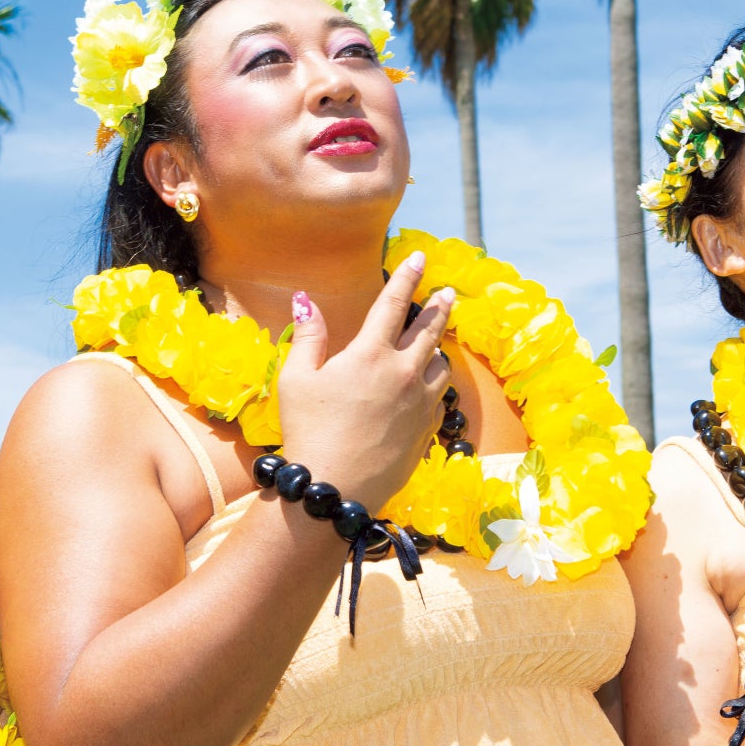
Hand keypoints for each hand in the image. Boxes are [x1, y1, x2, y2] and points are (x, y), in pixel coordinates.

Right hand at [273, 252, 454, 513]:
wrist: (337, 488)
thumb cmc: (309, 431)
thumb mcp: (297, 380)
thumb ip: (308, 336)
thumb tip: (305, 300)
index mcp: (371, 354)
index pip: (394, 303)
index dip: (406, 276)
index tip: (419, 257)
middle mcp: (404, 372)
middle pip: (430, 329)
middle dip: (439, 306)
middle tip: (447, 291)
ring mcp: (421, 403)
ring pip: (439, 364)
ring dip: (437, 348)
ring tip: (433, 344)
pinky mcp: (427, 430)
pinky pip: (438, 397)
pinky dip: (433, 385)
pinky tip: (426, 388)